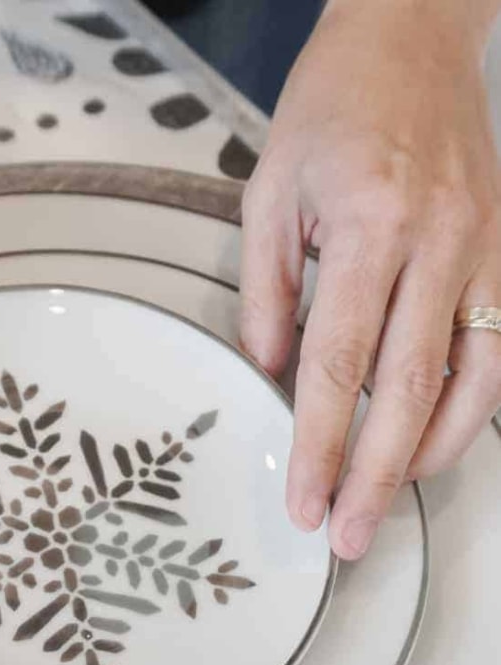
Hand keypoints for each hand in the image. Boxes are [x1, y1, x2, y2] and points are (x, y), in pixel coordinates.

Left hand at [240, 0, 500, 558]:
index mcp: (367, 226)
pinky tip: (434, 443)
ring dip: (430, 455)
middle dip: (373, 475)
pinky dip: (469, 409)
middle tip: (346, 535)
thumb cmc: (336, 106)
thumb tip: (269, 373)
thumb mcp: (270, 191)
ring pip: (470, 382)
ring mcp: (484, 252)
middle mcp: (438, 244)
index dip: (317, 442)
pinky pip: (499, 353)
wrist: (415, 36)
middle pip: (406, 390)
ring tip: (386, 500)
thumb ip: (266, 291)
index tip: (303, 499)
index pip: (336, 364)